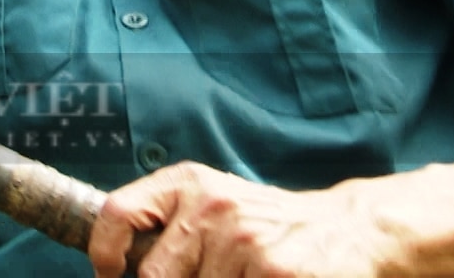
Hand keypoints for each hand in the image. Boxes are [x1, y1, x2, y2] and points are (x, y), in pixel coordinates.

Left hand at [89, 161, 401, 277]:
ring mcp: (244, 240)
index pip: (117, 213)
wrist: (349, 228)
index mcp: (187, 184)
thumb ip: (167, 227)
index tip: (110, 276)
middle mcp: (211, 205)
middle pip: (154, 275)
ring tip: (241, 277)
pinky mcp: (275, 272)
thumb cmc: (267, 225)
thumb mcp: (212, 206)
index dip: (104, 254)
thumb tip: (119, 269)